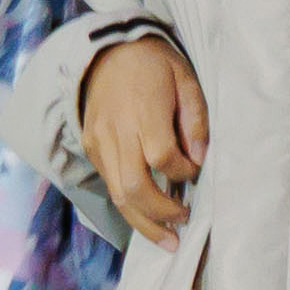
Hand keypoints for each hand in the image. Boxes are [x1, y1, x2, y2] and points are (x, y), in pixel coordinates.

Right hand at [83, 31, 209, 241]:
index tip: (195, 172)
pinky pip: (109, 183)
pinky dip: (129, 204)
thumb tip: (199, 159)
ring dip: (143, 223)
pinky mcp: (90, 146)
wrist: (107, 49)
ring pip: (117, 194)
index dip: (183, 173)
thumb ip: (195, 119)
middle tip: (184, 225)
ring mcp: (99, 141)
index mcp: (143, 110)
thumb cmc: (153, 63)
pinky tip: (147, 215)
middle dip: (161, 214)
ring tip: (167, 240)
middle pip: (134, 187)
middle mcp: (117, 131)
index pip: (162, 157)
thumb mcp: (185, 78)